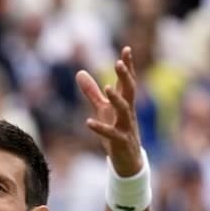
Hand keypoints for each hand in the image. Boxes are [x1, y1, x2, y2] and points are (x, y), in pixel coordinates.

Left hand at [76, 47, 143, 175]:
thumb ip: (92, 92)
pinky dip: (100, 128)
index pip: (127, 81)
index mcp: (124, 103)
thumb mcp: (102, 109)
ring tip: (108, 87)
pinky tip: (88, 122)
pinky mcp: (120, 142)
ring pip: (125, 111)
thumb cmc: (115, 131)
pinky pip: (112, 134)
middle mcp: (128, 112)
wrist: (127, 161)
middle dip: (126, 77)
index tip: (126, 49)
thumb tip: (79, 72)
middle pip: (129, 91)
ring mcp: (126, 127)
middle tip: (119, 62)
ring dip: (117, 99)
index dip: (127, 66)